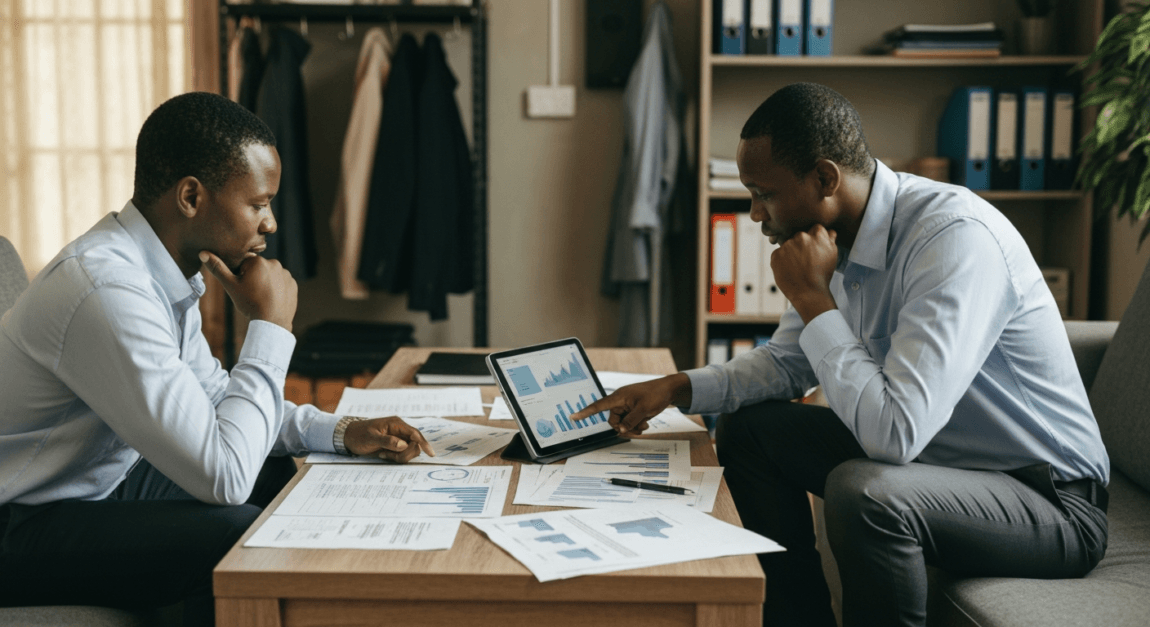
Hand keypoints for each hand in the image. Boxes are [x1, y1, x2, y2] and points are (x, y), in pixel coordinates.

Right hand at [199, 251, 296, 331]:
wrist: (271, 322)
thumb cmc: (249, 303)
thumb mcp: (230, 286)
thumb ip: (218, 268)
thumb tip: (203, 253)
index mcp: (258, 261)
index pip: (245, 264)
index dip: (241, 277)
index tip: (244, 288)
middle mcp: (275, 263)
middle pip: (258, 269)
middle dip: (254, 279)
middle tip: (252, 294)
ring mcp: (286, 274)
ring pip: (270, 276)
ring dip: (266, 283)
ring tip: (262, 298)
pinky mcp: (293, 284)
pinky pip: (282, 283)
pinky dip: (277, 289)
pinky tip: (272, 299)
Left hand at [343, 417, 435, 462]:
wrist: (349, 438)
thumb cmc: (358, 435)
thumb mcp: (371, 437)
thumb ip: (387, 441)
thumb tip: (403, 445)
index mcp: (396, 424)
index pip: (415, 434)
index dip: (424, 443)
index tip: (431, 453)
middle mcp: (400, 431)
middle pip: (414, 445)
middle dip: (404, 454)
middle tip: (388, 456)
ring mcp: (398, 439)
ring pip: (409, 451)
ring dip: (399, 457)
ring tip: (383, 454)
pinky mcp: (395, 447)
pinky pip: (402, 455)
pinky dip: (395, 458)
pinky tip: (383, 455)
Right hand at [570, 373, 690, 435]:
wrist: (669, 390)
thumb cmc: (656, 394)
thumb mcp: (643, 409)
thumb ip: (631, 420)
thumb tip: (621, 430)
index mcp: (619, 397)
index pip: (599, 405)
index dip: (586, 412)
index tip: (573, 417)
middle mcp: (620, 401)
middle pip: (613, 420)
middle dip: (624, 427)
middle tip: (636, 429)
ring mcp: (627, 406)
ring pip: (623, 423)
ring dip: (632, 427)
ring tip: (644, 425)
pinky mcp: (633, 410)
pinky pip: (630, 422)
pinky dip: (636, 426)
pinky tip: (645, 424)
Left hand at [770, 225, 838, 323]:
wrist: (809, 293)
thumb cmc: (822, 275)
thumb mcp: (832, 254)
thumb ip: (830, 239)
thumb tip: (829, 231)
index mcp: (816, 234)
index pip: (814, 229)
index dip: (814, 239)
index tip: (813, 249)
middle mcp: (801, 236)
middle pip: (799, 236)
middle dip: (801, 245)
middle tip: (805, 260)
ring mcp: (787, 245)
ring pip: (788, 245)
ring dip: (791, 253)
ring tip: (798, 267)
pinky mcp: (776, 255)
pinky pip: (778, 255)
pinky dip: (782, 261)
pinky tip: (790, 270)